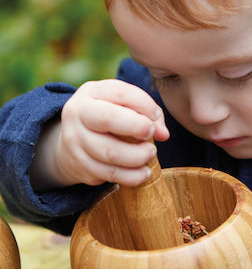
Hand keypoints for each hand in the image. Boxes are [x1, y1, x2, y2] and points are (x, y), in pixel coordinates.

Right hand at [31, 79, 169, 189]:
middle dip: (137, 127)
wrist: (70, 144)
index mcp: (91, 93)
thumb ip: (147, 114)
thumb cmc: (108, 120)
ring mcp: (75, 141)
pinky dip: (132, 176)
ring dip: (137, 156)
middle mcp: (78, 114)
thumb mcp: (122, 107)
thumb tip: (163, 134)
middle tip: (151, 135)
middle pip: (108, 119)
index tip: (156, 117)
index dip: (144, 105)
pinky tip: (144, 173)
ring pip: (110, 152)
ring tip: (150, 155)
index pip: (121, 93)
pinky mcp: (80, 166)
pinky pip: (110, 173)